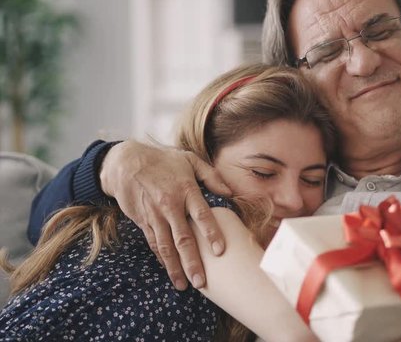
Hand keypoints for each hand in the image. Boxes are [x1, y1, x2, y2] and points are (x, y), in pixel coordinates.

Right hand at [100, 140, 231, 289]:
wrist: (125, 162)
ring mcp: (155, 215)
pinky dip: (162, 258)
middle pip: (183, 238)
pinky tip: (170, 270)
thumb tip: (230, 192)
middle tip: (201, 282)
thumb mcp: (189, 160)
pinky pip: (154, 243)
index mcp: (186, 190)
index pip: (201, 215)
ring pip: (166, 246)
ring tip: (183, 285)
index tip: (219, 251)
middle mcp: (170, 205)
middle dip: (192, 262)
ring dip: (175, 267)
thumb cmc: (163, 160)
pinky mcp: (143, 221)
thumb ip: (211, 176)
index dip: (211, 233)